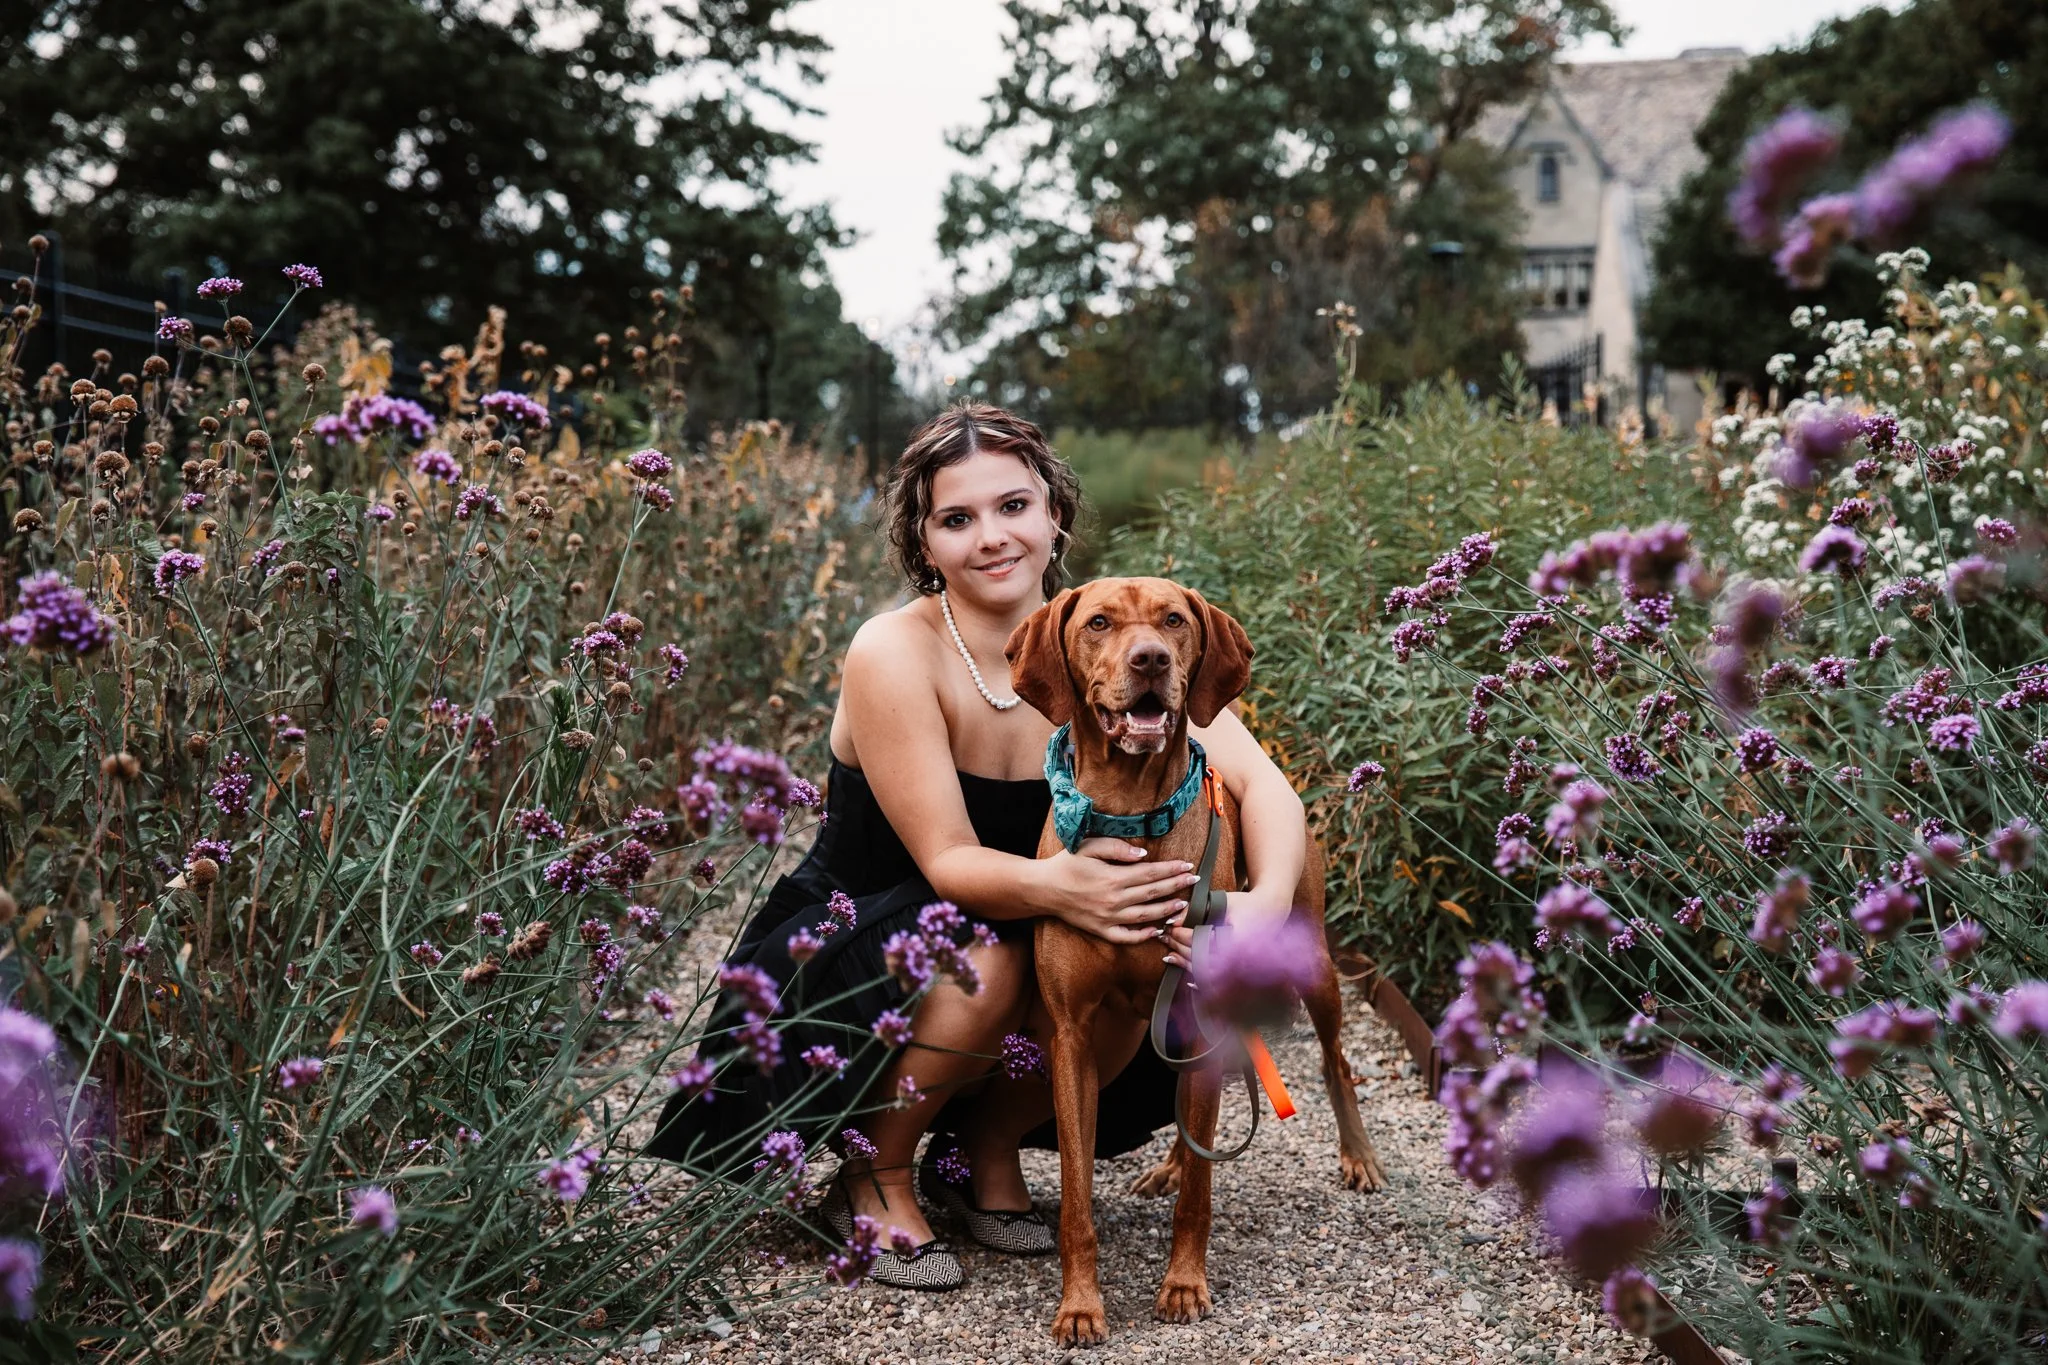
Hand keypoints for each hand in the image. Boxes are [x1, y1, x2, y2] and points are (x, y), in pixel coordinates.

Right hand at [1049, 838, 1198, 944]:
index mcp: (1113, 877)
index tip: (1187, 865)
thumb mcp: (1089, 846)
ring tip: (1183, 904)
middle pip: (1153, 893)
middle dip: (1177, 886)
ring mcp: (1108, 918)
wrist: (1043, 889)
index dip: (1172, 869)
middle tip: (1194, 881)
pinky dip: (1144, 935)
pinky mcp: (1101, 930)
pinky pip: (1127, 936)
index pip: (1151, 873)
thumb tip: (1144, 855)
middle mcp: (1114, 900)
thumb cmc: (1067, 864)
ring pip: (1146, 916)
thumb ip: (1117, 847)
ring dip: (1167, 910)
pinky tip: (1157, 929)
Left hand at [1162, 892, 1290, 969]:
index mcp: (1237, 940)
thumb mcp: (1223, 901)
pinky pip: (1216, 980)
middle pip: (1201, 960)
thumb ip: (1197, 908)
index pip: (1201, 943)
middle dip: (1180, 949)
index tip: (1170, 928)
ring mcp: (1240, 967)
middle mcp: (1240, 958)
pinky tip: (1186, 974)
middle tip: (1166, 938)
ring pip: (1206, 973)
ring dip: (1185, 964)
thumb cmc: (1248, 903)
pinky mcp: (1239, 971)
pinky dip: (1199, 977)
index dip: (1182, 936)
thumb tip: (1171, 919)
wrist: (1272, 910)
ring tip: (1169, 955)